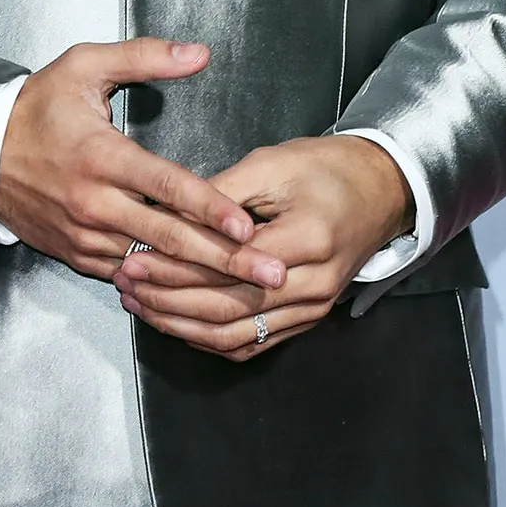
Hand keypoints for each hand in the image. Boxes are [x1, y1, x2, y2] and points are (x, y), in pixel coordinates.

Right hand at [0, 39, 288, 289]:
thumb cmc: (38, 106)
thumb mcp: (85, 66)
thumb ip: (145, 57)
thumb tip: (198, 54)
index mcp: (101, 156)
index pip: (166, 186)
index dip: (209, 207)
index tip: (247, 225)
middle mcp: (94, 202)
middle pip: (170, 237)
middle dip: (226, 259)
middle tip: (273, 272)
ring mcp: (85, 235)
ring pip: (153, 263)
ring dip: (201, 277)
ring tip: (251, 290)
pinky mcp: (77, 254)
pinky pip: (127, 273)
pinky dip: (162, 282)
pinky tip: (200, 290)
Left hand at [112, 134, 412, 361]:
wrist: (380, 191)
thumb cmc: (324, 168)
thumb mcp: (272, 164)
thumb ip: (221, 195)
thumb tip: (166, 215)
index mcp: (307, 240)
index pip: (228, 264)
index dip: (176, 264)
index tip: (134, 257)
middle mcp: (313, 285)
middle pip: (228, 306)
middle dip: (169, 297)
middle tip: (125, 283)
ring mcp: (312, 310)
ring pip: (236, 334)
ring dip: (182, 324)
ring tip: (139, 304)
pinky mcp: (307, 320)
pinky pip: (253, 342)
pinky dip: (210, 339)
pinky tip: (176, 322)